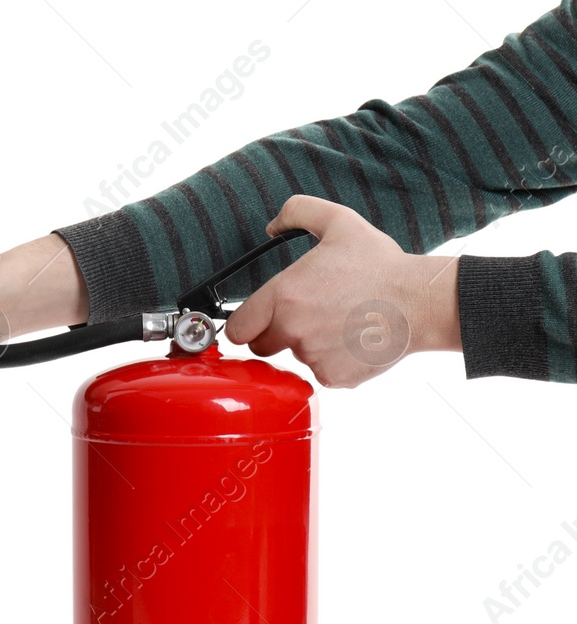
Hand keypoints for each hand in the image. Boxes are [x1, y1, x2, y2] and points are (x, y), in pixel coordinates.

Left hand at [224, 194, 460, 387]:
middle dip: (275, 334)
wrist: (420, 301)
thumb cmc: (380, 264)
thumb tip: (272, 226)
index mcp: (283, 297)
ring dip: (308, 345)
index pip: (237, 328)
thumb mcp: (339, 222)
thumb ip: (298, 212)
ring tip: (339, 322)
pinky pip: (321, 372)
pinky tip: (353, 339)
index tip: (259, 319)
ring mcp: (312, 357)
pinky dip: (333, 361)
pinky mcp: (333, 376)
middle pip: (261, 346)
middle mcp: (292, 330)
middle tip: (306, 316)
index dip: (247, 323)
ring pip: (295, 357)